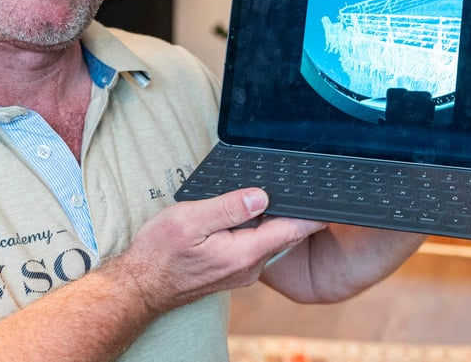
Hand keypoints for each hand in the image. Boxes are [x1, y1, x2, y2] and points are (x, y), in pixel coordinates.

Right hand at [119, 188, 324, 313]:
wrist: (141, 286)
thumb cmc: (160, 253)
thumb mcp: (190, 220)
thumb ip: (228, 208)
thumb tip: (261, 196)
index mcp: (244, 252)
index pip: (292, 230)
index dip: (313, 213)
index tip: (329, 198)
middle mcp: (249, 266)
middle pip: (285, 233)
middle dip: (295, 211)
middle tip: (302, 184)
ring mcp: (243, 271)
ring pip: (270, 238)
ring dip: (274, 218)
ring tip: (274, 192)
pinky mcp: (233, 270)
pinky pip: (256, 245)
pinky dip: (259, 228)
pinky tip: (249, 212)